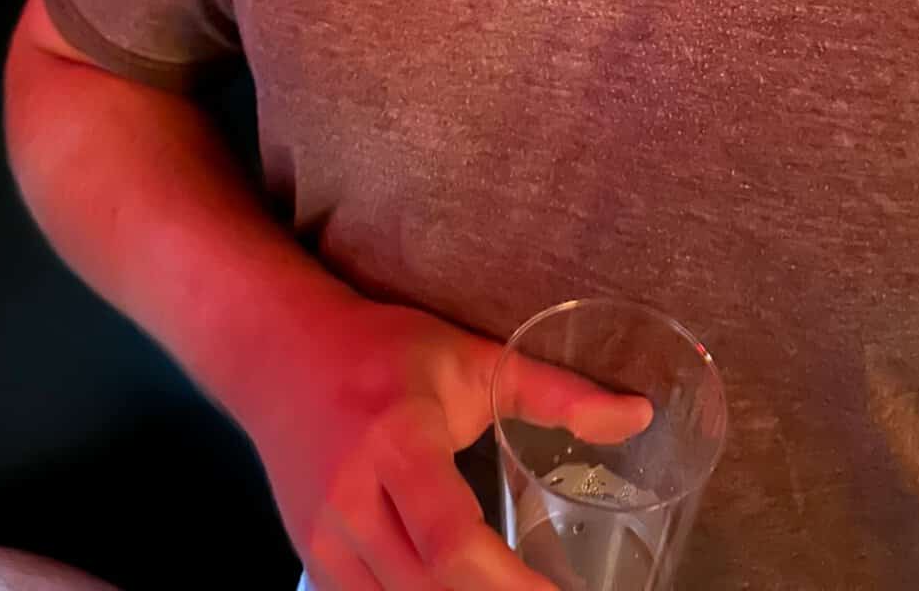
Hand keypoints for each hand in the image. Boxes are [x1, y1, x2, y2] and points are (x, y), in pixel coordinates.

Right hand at [252, 297, 652, 590]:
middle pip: (429, 589)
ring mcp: (325, 537)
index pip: (453, 541)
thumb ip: (556, 393)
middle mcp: (353, 500)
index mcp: (399, 442)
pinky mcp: (313, 558)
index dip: (511, 586)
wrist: (279, 354)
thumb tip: (639, 415)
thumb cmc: (383, 351)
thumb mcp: (472, 359)